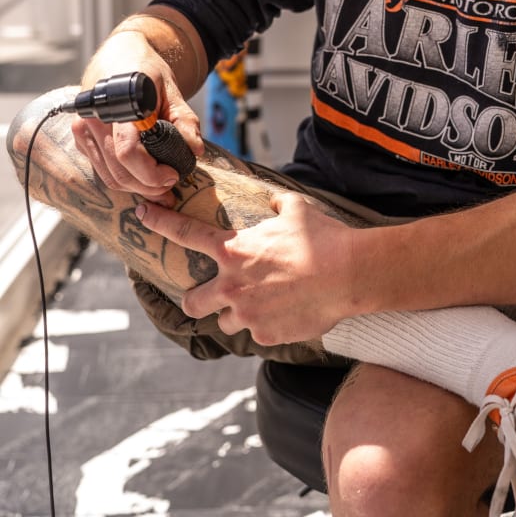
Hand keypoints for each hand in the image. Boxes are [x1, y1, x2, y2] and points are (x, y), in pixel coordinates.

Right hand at [71, 32, 203, 201]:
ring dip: (136, 188)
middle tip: (171, 188)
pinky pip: (101, 170)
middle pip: (118, 170)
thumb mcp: (172, 91)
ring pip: (109, 176)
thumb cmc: (148, 72)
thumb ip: (185, 120)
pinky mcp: (80, 139)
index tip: (174, 175)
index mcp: (118, 103)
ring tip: (160, 188)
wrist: (120, 56)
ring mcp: (82, 129)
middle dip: (148, 186)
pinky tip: (142, 178)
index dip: (151, 172)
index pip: (128, 151)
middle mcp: (94, 117)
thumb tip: (196, 151)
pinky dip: (123, 179)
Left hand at [135, 190, 358, 344]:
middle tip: (210, 293)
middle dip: (194, 299)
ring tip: (261, 304)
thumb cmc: (323, 238)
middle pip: (191, 301)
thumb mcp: (295, 210)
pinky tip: (287, 312)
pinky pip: (257, 333)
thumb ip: (275, 207)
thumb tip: (271, 204)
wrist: (349, 273)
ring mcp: (247, 315)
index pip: (185, 234)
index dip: (159, 222)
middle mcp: (232, 286)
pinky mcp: (266, 336)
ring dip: (236, 313)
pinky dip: (266, 325)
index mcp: (234, 251)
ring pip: (225, 321)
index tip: (142, 215)